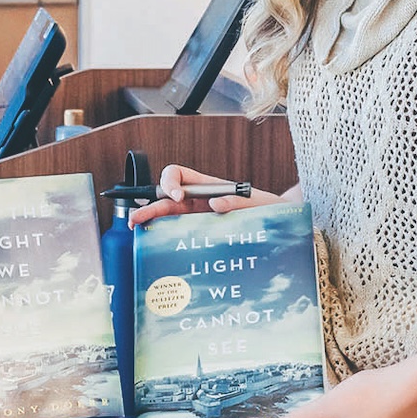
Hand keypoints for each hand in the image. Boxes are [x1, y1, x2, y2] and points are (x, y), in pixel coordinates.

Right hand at [127, 164, 281, 227]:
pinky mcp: (201, 232)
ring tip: (137, 229)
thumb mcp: (257, 202)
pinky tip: (155, 242)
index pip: (179, 174)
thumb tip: (216, 202)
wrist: (280, 224)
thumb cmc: (268, 208)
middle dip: (149, 205)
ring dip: (151, 219)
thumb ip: (238, 200)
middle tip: (136, 219)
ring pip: (168, 214)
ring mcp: (198, 216)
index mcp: (208, 186)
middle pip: (166, 197)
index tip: (177, 195)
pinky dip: (164, 235)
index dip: (171, 181)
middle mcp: (198, 200)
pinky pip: (178, 231)